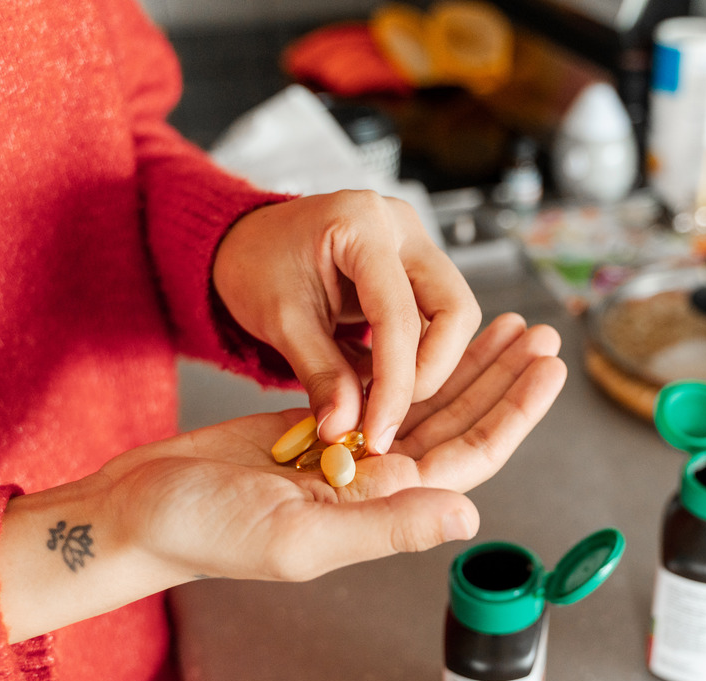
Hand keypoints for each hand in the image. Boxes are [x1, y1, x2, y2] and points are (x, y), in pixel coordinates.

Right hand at [0, 315, 564, 640]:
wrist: (142, 508)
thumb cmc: (206, 530)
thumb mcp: (299, 535)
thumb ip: (384, 525)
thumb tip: (468, 515)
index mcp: (386, 509)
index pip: (470, 458)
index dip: (513, 414)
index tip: (547, 370)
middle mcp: (381, 483)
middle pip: (463, 425)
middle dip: (505, 381)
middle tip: (544, 335)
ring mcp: (355, 456)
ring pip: (432, 406)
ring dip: (474, 368)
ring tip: (512, 328)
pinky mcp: (325, 429)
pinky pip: (390, 392)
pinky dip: (421, 364)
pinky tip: (443, 337)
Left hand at [212, 190, 481, 454]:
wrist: (250, 243)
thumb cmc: (259, 264)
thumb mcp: (280, 321)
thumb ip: (320, 374)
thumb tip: (346, 426)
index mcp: (362, 224)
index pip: (400, 316)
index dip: (395, 383)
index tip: (378, 431)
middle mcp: (402, 227)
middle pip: (455, 312)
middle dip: (427, 372)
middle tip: (386, 410)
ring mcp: (418, 246)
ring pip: (455, 319)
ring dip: (423, 367)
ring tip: (372, 388)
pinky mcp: (421, 270)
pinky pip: (440, 321)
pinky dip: (415, 357)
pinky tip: (376, 372)